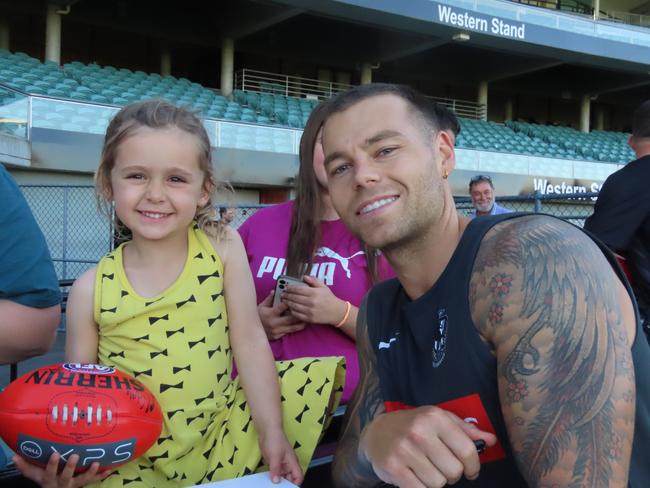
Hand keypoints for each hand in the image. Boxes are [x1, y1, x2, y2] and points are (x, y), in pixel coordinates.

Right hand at [13, 452, 111, 487]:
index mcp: (49, 481)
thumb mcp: (35, 475)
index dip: (52, 465)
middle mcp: (62, 484)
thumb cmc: (46, 479)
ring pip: (82, 481)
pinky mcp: (84, 484)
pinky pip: (94, 481)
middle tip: (76, 455)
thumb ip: (25, 466)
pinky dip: (102, 475)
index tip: (56, 454)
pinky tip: (111, 468)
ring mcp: (74, 485)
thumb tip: (13, 456)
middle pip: (66, 478)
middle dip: (70, 468)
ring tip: (96, 463)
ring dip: (90, 473)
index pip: (49, 474)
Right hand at [258, 290, 304, 340]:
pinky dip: (295, 328)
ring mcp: (277, 331)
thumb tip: (275, 291)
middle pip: (291, 318)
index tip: (297, 298)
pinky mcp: (278, 336)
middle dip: (300, 313)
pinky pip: (289, 332)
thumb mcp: (261, 306)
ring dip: (301, 322)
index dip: (291, 302)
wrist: (250, 331)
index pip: (283, 307)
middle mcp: (274, 323)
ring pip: (293, 327)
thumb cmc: (257, 317)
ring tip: (307, 318)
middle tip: (307, 309)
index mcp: (270, 314)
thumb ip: (269, 299)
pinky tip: (301, 325)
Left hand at [258, 428, 303, 484]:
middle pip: (290, 479)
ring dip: (277, 481)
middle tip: (275, 487)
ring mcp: (281, 464)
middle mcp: (288, 465)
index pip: (298, 477)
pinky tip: (266, 480)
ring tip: (270, 485)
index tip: (286, 487)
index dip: (295, 484)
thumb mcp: (275, 456)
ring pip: (281, 477)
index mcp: (292, 462)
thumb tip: (276, 482)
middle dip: (284, 484)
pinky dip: (272, 477)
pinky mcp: (274, 463)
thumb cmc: (275, 440)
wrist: (267, 431)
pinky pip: (275, 473)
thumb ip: (276, 469)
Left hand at [281, 275, 345, 325]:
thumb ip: (313, 280)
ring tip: (284, 300)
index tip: (286, 287)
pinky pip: (296, 314)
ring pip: (293, 306)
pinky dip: (291, 311)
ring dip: (287, 302)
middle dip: (286, 295)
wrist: (336, 312)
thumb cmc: (329, 298)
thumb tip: (304, 277)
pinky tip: (289, 308)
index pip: (297, 289)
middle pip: (294, 297)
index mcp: (314, 292)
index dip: (290, 288)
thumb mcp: (323, 287)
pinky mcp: (309, 319)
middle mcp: (311, 302)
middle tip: (282, 294)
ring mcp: (310, 311)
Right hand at [359, 406, 496, 487]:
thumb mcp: (438, 419)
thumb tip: (491, 440)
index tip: (470, 471)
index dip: (473, 466)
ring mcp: (405, 450)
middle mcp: (419, 431)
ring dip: (436, 481)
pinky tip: (415, 476)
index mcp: (435, 417)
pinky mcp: (393, 468)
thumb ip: (465, 430)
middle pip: (454, 471)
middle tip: (441, 467)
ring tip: (426, 469)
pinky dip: (422, 487)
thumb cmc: (414, 425)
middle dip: (452, 474)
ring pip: (438, 483)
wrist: (376, 432)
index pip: (467, 450)